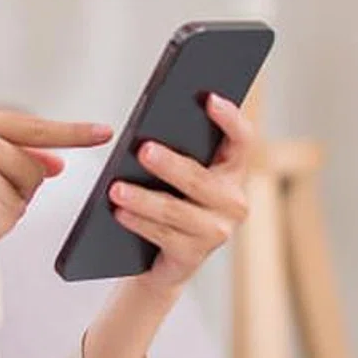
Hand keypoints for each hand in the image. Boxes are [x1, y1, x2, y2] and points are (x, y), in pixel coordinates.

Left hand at [109, 93, 255, 291]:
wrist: (164, 258)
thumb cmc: (171, 200)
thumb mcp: (177, 174)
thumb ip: (178, 151)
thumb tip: (149, 131)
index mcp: (232, 171)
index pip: (242, 140)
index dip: (230, 119)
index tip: (209, 98)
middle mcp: (233, 202)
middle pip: (200, 179)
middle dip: (170, 165)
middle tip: (144, 150)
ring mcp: (216, 231)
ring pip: (176, 210)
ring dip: (144, 199)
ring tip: (115, 189)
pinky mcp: (193, 256)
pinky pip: (163, 236)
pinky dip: (138, 222)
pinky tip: (119, 212)